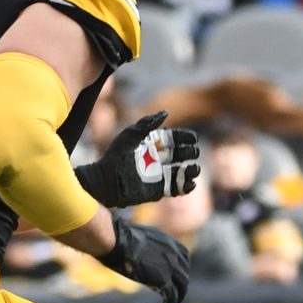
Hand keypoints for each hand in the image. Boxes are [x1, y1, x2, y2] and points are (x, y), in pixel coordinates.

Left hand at [74, 111, 199, 208]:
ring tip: (195, 169)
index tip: (193, 138)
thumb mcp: (130, 136)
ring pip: (181, 172)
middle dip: (189, 152)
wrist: (106, 181)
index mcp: (151, 145)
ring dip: (191, 171)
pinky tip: (191, 183)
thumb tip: (166, 112)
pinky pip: (176, 188)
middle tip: (194, 152)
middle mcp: (157, 159)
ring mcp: (158, 175)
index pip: (172, 139)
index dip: (184, 138)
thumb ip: (147, 124)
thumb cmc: (116, 156)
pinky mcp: (158, 190)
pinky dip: (185, 187)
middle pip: (179, 154)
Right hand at [98, 217, 190, 302]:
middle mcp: (175, 254)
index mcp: (170, 242)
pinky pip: (171, 296)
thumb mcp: (140, 238)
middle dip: (181, 284)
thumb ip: (147, 247)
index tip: (176, 277)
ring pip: (181, 286)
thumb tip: (138, 252)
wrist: (118, 241)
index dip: (181, 268)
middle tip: (176, 294)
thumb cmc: (120, 237)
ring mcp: (171, 267)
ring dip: (178, 297)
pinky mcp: (163, 280)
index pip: (184, 257)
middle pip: (184, 273)